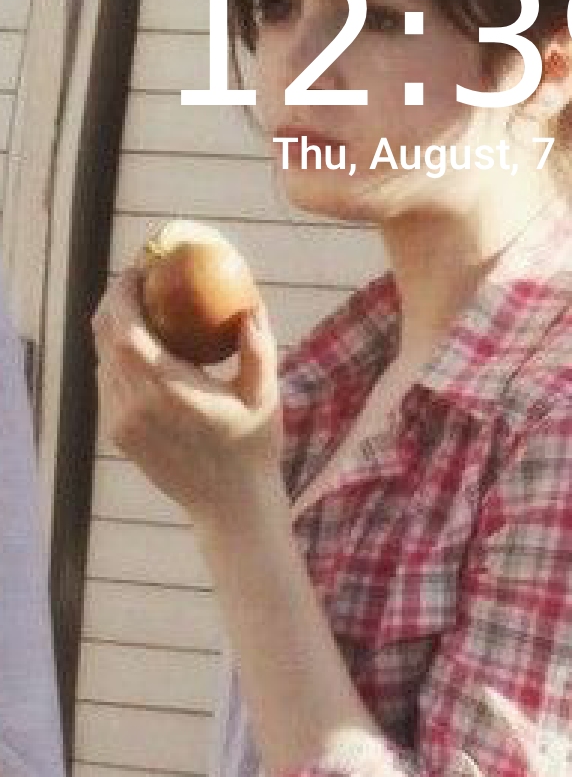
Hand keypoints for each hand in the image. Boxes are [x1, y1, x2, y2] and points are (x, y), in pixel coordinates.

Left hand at [90, 265, 282, 525]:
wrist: (230, 507)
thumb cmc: (253, 449)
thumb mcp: (264, 396)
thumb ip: (258, 348)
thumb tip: (249, 306)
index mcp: (169, 390)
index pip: (126, 329)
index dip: (124, 293)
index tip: (140, 269)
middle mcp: (136, 405)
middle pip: (105, 337)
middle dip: (115, 301)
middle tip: (138, 281)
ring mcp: (122, 422)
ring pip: (102, 359)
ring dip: (115, 329)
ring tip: (142, 311)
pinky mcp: (118, 434)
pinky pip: (107, 384)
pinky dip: (118, 359)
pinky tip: (143, 351)